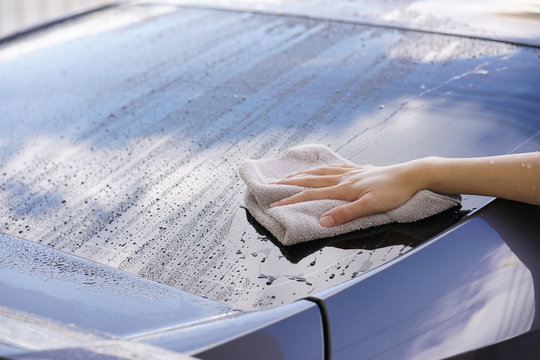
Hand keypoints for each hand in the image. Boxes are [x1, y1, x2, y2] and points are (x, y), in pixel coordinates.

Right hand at [270, 162, 421, 226]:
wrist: (411, 175)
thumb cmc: (394, 192)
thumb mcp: (370, 206)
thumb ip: (345, 213)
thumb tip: (322, 221)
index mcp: (344, 188)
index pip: (311, 195)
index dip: (291, 200)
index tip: (275, 204)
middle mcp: (344, 178)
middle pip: (311, 179)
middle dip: (290, 183)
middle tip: (272, 185)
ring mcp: (351, 172)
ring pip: (321, 172)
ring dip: (302, 174)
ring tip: (289, 175)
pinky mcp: (360, 169)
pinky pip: (335, 166)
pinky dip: (322, 168)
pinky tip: (321, 168)